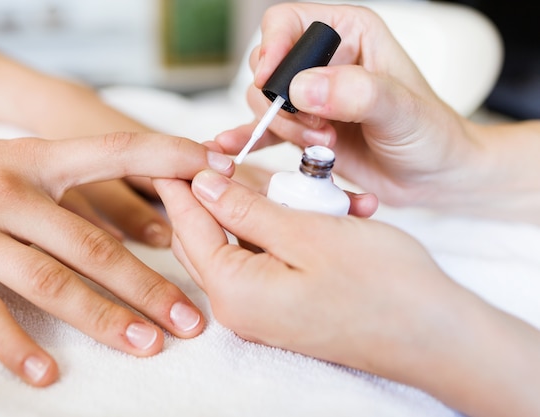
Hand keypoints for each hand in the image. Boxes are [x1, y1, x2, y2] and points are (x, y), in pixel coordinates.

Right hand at [0, 128, 233, 385]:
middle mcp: (5, 192)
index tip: (214, 169)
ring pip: (47, 281)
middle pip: (90, 244)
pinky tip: (47, 372)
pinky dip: (16, 346)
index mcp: (32, 160)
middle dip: (146, 284)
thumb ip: (66, 189)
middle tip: (188, 317)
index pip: (113, 151)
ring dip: (102, 318)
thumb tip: (130, 224)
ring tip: (145, 344)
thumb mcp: (11, 161)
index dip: (167, 157)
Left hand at [156, 169, 539, 416]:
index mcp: (235, 291)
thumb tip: (203, 186)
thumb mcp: (309, 234)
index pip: (188, 225)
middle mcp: (240, 306)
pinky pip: (270, 255)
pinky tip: (324, 208)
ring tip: (303, 180)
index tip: (172, 151)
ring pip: (242, 240)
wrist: (437, 337)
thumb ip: (247, 210)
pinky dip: (289, 228)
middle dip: (223, 191)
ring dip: (267, 207)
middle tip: (236, 155)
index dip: (180, 181)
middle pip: (209, 234)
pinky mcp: (284, 303)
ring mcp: (263, 308)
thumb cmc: (384, 287)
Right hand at [215, 3, 480, 208]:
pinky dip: (252, 138)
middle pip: (269, 65)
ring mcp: (312, 98)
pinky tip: (236, 146)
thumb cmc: (431, 134)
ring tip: (321, 146)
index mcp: (349, 34)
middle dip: (282, 101)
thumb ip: (358, 92)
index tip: (274, 82)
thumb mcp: (402, 110)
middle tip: (316, 127)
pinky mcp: (304, 129)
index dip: (273, 48)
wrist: (434, 176)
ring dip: (282, 127)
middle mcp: (325, 61)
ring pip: (265, 101)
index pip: (288, 23)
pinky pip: (267, 130)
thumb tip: (304, 87)